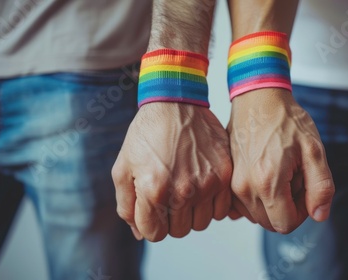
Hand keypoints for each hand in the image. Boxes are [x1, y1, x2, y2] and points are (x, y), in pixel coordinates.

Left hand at [112, 103, 231, 241]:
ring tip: (185, 191)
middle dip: (170, 219)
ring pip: (201, 223)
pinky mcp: (224, 174)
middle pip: (179, 231)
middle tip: (169, 198)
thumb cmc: (147, 134)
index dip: (151, 224)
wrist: (176, 103)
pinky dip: (211, 206)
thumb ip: (127, 206)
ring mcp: (207, 183)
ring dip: (192, 214)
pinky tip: (202, 189)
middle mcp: (183, 191)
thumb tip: (139, 232)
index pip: (154, 234)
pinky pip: (222, 210)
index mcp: (154, 191)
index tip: (153, 209)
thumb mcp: (123, 168)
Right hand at [227, 89, 334, 232]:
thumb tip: (319, 215)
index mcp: (267, 182)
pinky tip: (265, 173)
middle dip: (286, 206)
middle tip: (292, 176)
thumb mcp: (314, 150)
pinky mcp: (227, 178)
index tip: (304, 188)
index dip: (301, 212)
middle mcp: (244, 187)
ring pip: (256, 214)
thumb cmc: (285, 120)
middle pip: (270, 222)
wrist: (258, 98)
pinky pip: (243, 204)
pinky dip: (257, 196)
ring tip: (279, 171)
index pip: (285, 224)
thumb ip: (321, 187)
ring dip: (271, 201)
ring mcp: (232, 183)